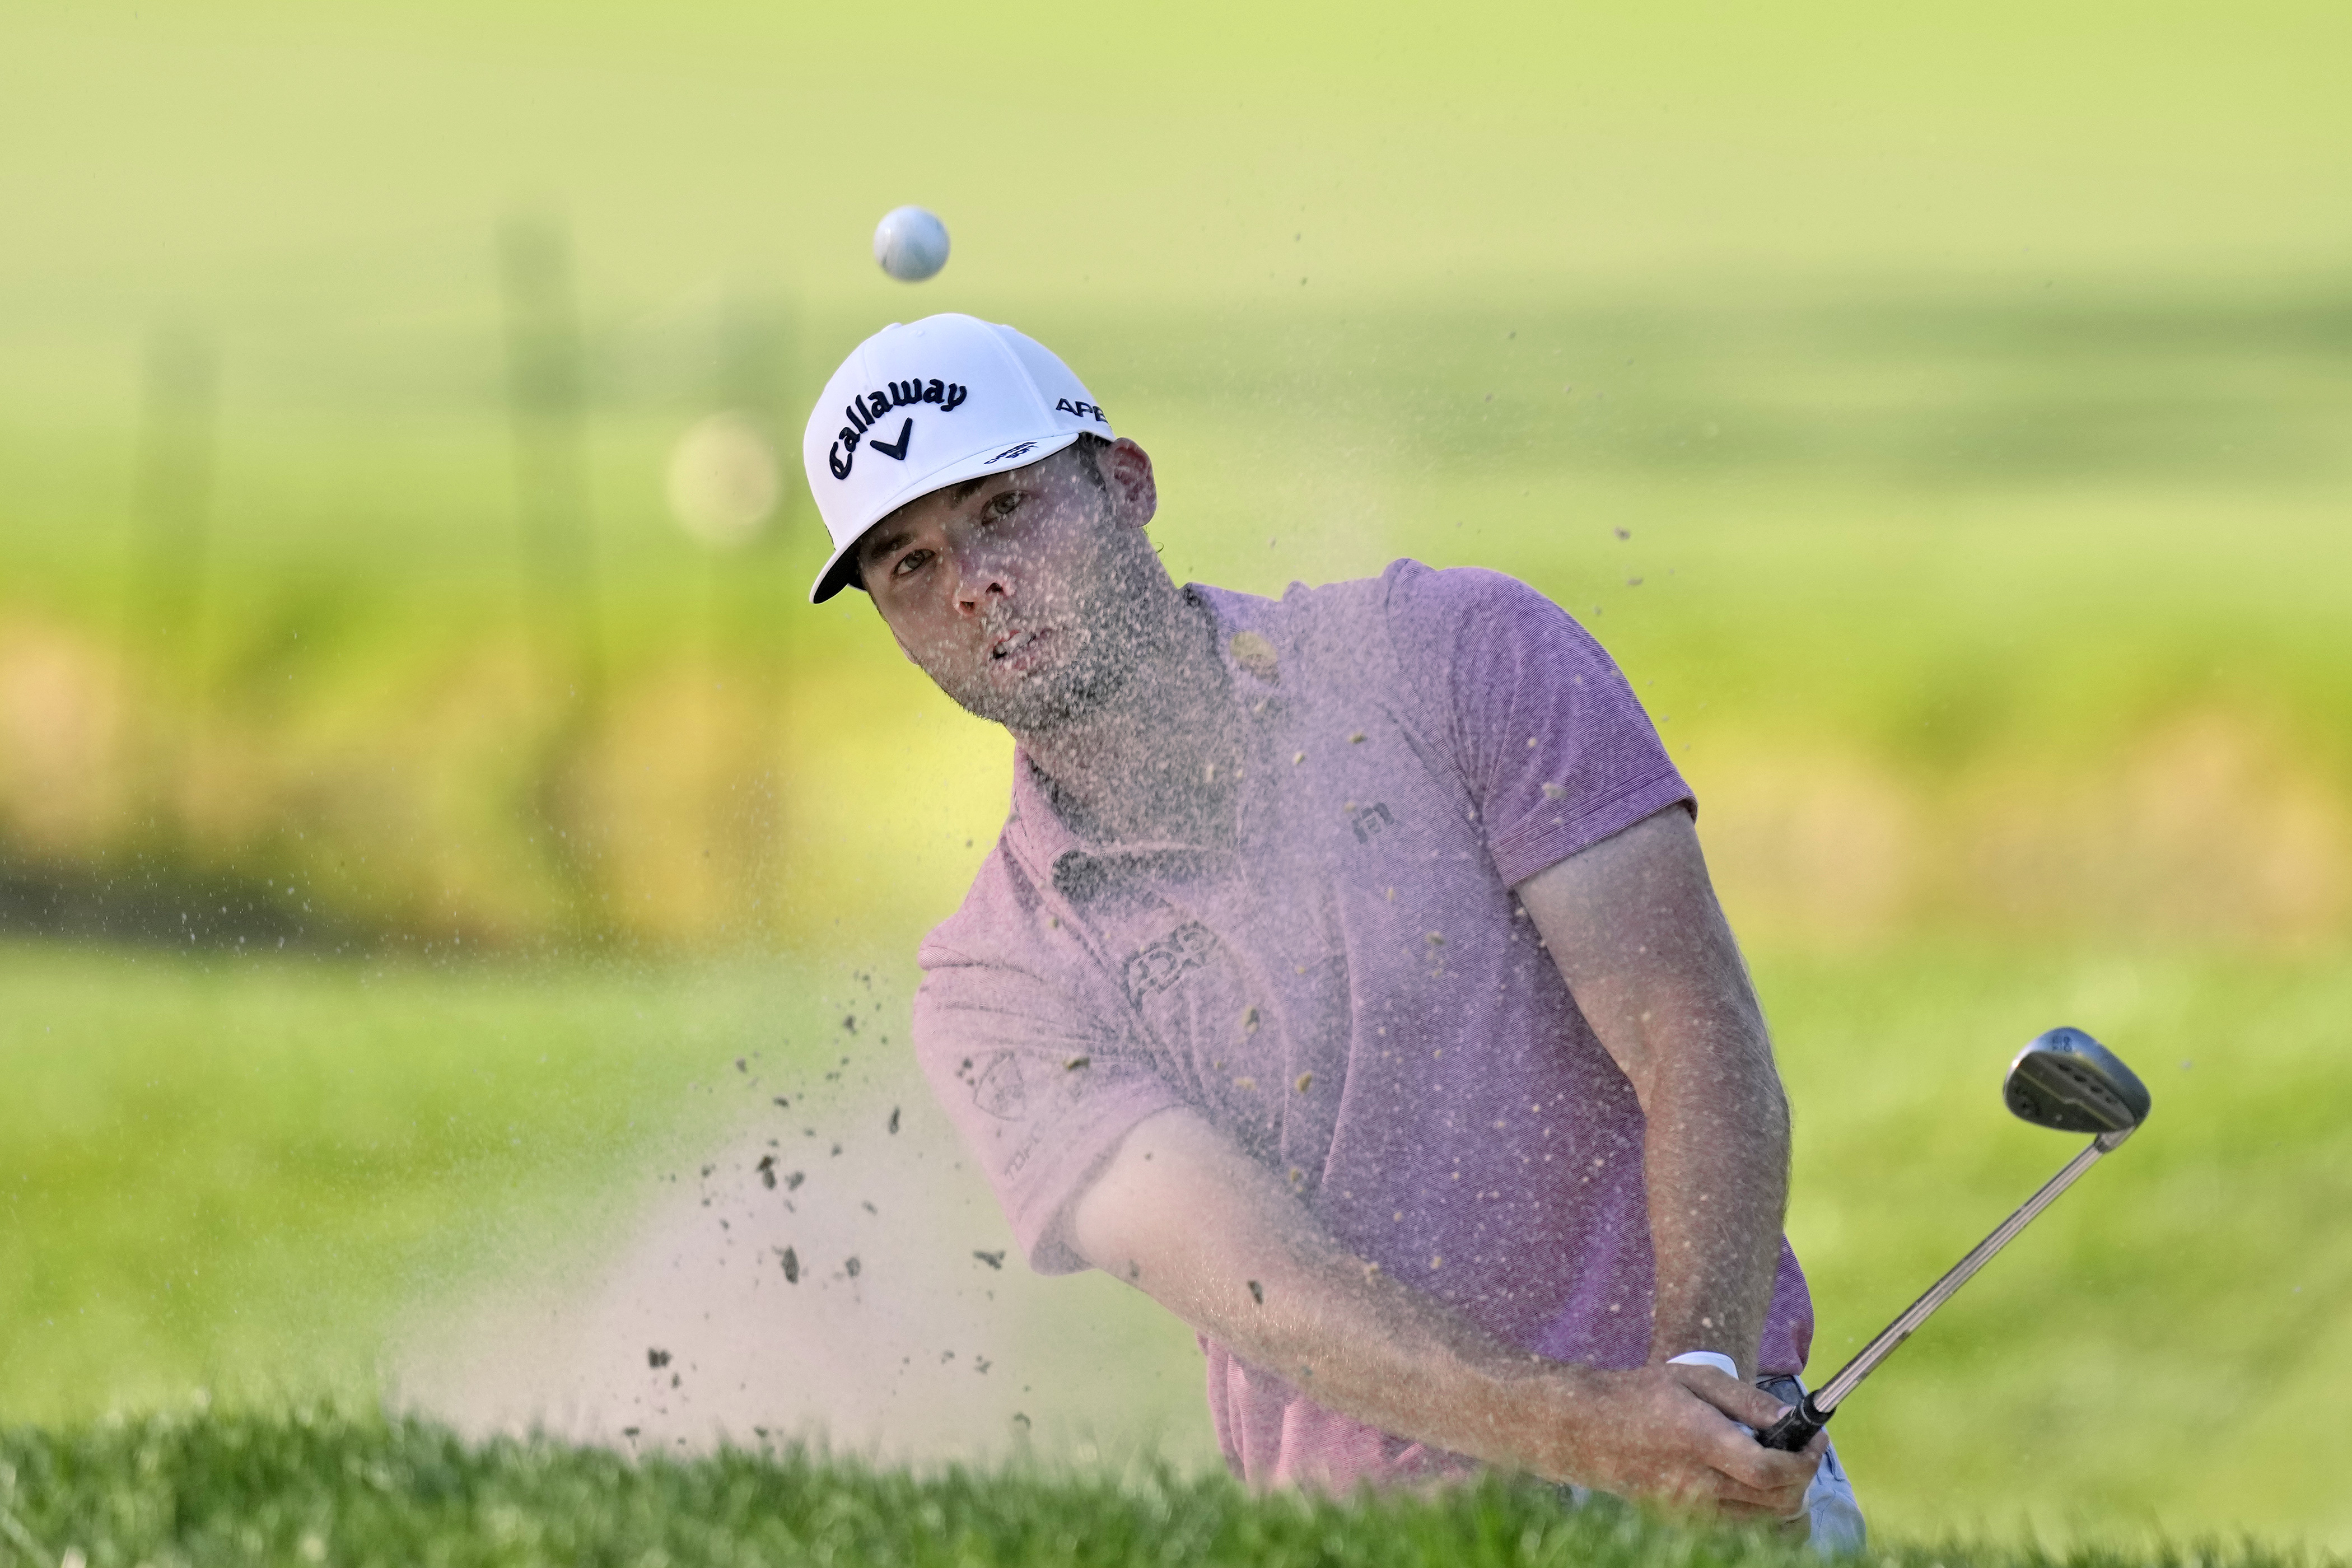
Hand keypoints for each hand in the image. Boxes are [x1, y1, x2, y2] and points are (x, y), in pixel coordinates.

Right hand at [1541, 1363, 1823, 1522]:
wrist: (1589, 1432)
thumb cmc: (1642, 1396)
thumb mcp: (1695, 1380)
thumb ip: (1747, 1400)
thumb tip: (1793, 1417)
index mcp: (1700, 1440)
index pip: (1769, 1470)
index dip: (1804, 1460)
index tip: (1814, 1440)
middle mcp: (1697, 1483)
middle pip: (1777, 1501)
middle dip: (1803, 1477)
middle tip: (1803, 1449)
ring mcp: (1692, 1509)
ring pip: (1765, 1519)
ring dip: (1786, 1494)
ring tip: (1778, 1462)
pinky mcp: (1687, 1522)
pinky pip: (1743, 1525)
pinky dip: (1762, 1508)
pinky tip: (1754, 1480)